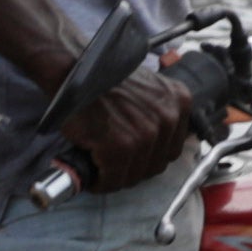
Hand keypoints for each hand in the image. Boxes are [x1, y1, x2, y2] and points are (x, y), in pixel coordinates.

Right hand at [57, 62, 203, 185]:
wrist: (73, 69)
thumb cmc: (101, 78)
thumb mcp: (146, 89)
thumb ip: (156, 114)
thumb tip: (153, 146)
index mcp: (179, 102)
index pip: (172, 149)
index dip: (150, 157)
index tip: (134, 159)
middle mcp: (168, 118)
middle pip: (156, 165)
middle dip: (134, 169)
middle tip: (115, 166)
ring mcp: (145, 134)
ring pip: (134, 175)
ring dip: (116, 177)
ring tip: (101, 170)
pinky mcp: (120, 147)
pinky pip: (113, 179)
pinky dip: (101, 182)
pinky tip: (92, 175)